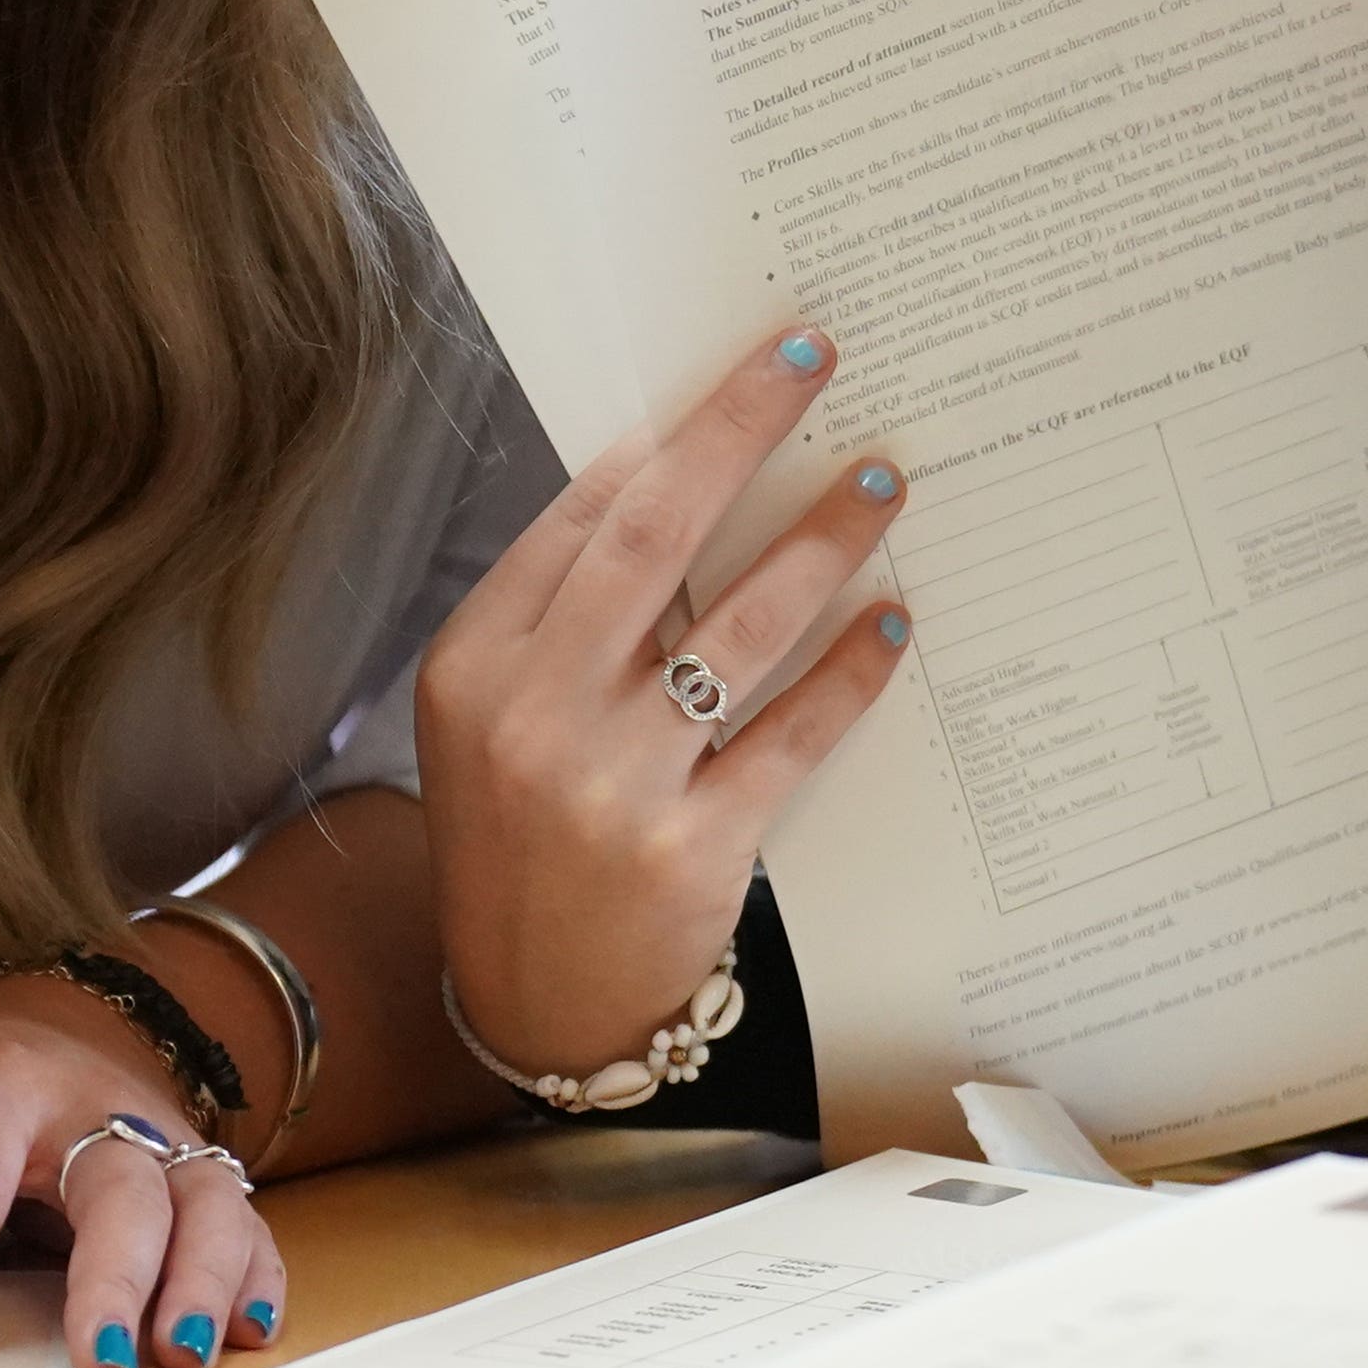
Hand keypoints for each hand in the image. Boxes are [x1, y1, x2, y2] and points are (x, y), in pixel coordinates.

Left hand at [0, 970, 280, 1367]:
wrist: (49, 1008)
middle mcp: (85, 1111)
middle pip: (117, 1184)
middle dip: (116, 1273)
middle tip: (101, 1358)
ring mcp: (156, 1139)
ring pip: (204, 1201)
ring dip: (203, 1280)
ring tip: (185, 1354)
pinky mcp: (201, 1171)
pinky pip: (250, 1223)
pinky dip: (259, 1277)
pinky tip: (251, 1331)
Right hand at [424, 326, 914, 1083]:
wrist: (536, 1005)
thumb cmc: (528, 839)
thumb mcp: (498, 720)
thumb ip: (566, 618)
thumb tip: (677, 482)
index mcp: (477, 664)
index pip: (584, 517)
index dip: (672, 434)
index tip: (747, 371)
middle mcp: (534, 714)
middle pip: (655, 539)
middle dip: (738, 433)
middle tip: (811, 363)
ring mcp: (611, 784)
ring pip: (739, 627)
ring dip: (820, 539)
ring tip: (880, 481)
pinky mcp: (691, 848)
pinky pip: (791, 733)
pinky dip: (848, 670)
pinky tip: (890, 623)